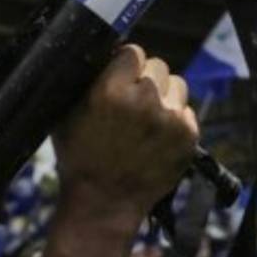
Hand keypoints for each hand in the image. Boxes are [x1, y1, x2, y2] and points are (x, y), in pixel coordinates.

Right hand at [53, 44, 198, 225]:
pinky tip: (157, 136)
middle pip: (157, 65)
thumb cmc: (80, 158)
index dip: (126, 63)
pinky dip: (175, 119)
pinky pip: (186, 110)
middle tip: (133, 100)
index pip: (133, 51)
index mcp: (112, 90)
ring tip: (147, 118)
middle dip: (146, 79)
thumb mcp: (68, 113)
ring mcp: (170, 118)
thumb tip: (104, 53)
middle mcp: (145, 99)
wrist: (104, 204)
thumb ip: (87, 80)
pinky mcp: (188, 135)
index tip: (122, 76)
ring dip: (164, 95)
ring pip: (176, 84)